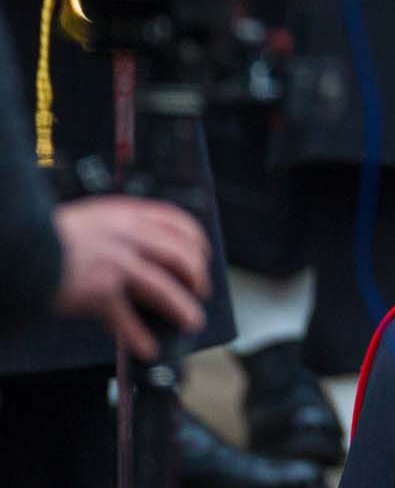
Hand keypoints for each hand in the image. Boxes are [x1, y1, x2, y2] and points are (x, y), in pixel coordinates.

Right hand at [51, 196, 210, 359]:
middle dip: (197, 275)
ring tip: (192, 321)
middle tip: (200, 290)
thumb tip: (145, 245)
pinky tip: (148, 348)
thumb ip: (121, 227)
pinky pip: (127, 319)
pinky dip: (139, 336)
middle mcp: (128, 236)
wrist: (23, 245)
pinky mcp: (100, 292)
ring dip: (182, 307)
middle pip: (179, 255)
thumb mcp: (94, 217)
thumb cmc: (51, 234)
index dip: (196, 240)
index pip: (177, 222)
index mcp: (128, 214)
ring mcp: (117, 264)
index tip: (203, 255)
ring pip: (164, 287)